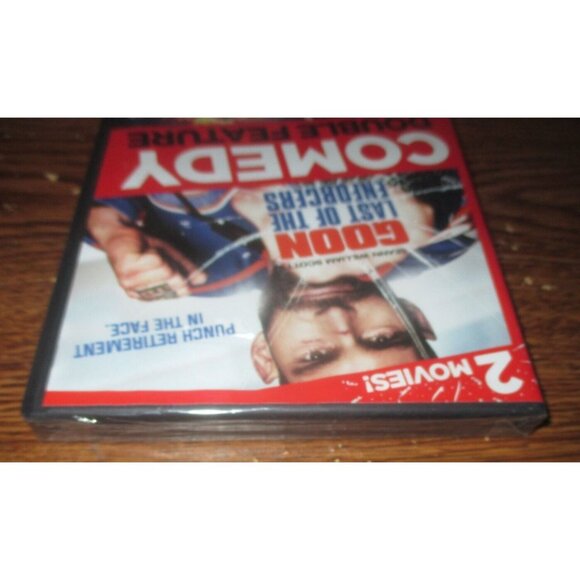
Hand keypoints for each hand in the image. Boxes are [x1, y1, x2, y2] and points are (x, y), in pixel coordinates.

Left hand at [88, 206, 206, 299]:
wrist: (120, 232)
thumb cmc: (143, 246)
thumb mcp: (168, 258)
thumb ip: (184, 270)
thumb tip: (202, 280)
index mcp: (146, 294)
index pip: (175, 291)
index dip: (178, 277)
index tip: (169, 268)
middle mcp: (138, 293)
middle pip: (172, 279)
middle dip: (168, 264)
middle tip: (154, 257)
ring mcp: (131, 284)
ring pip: (165, 270)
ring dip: (158, 257)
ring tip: (146, 255)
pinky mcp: (127, 271)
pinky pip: (155, 261)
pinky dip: (152, 252)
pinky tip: (140, 252)